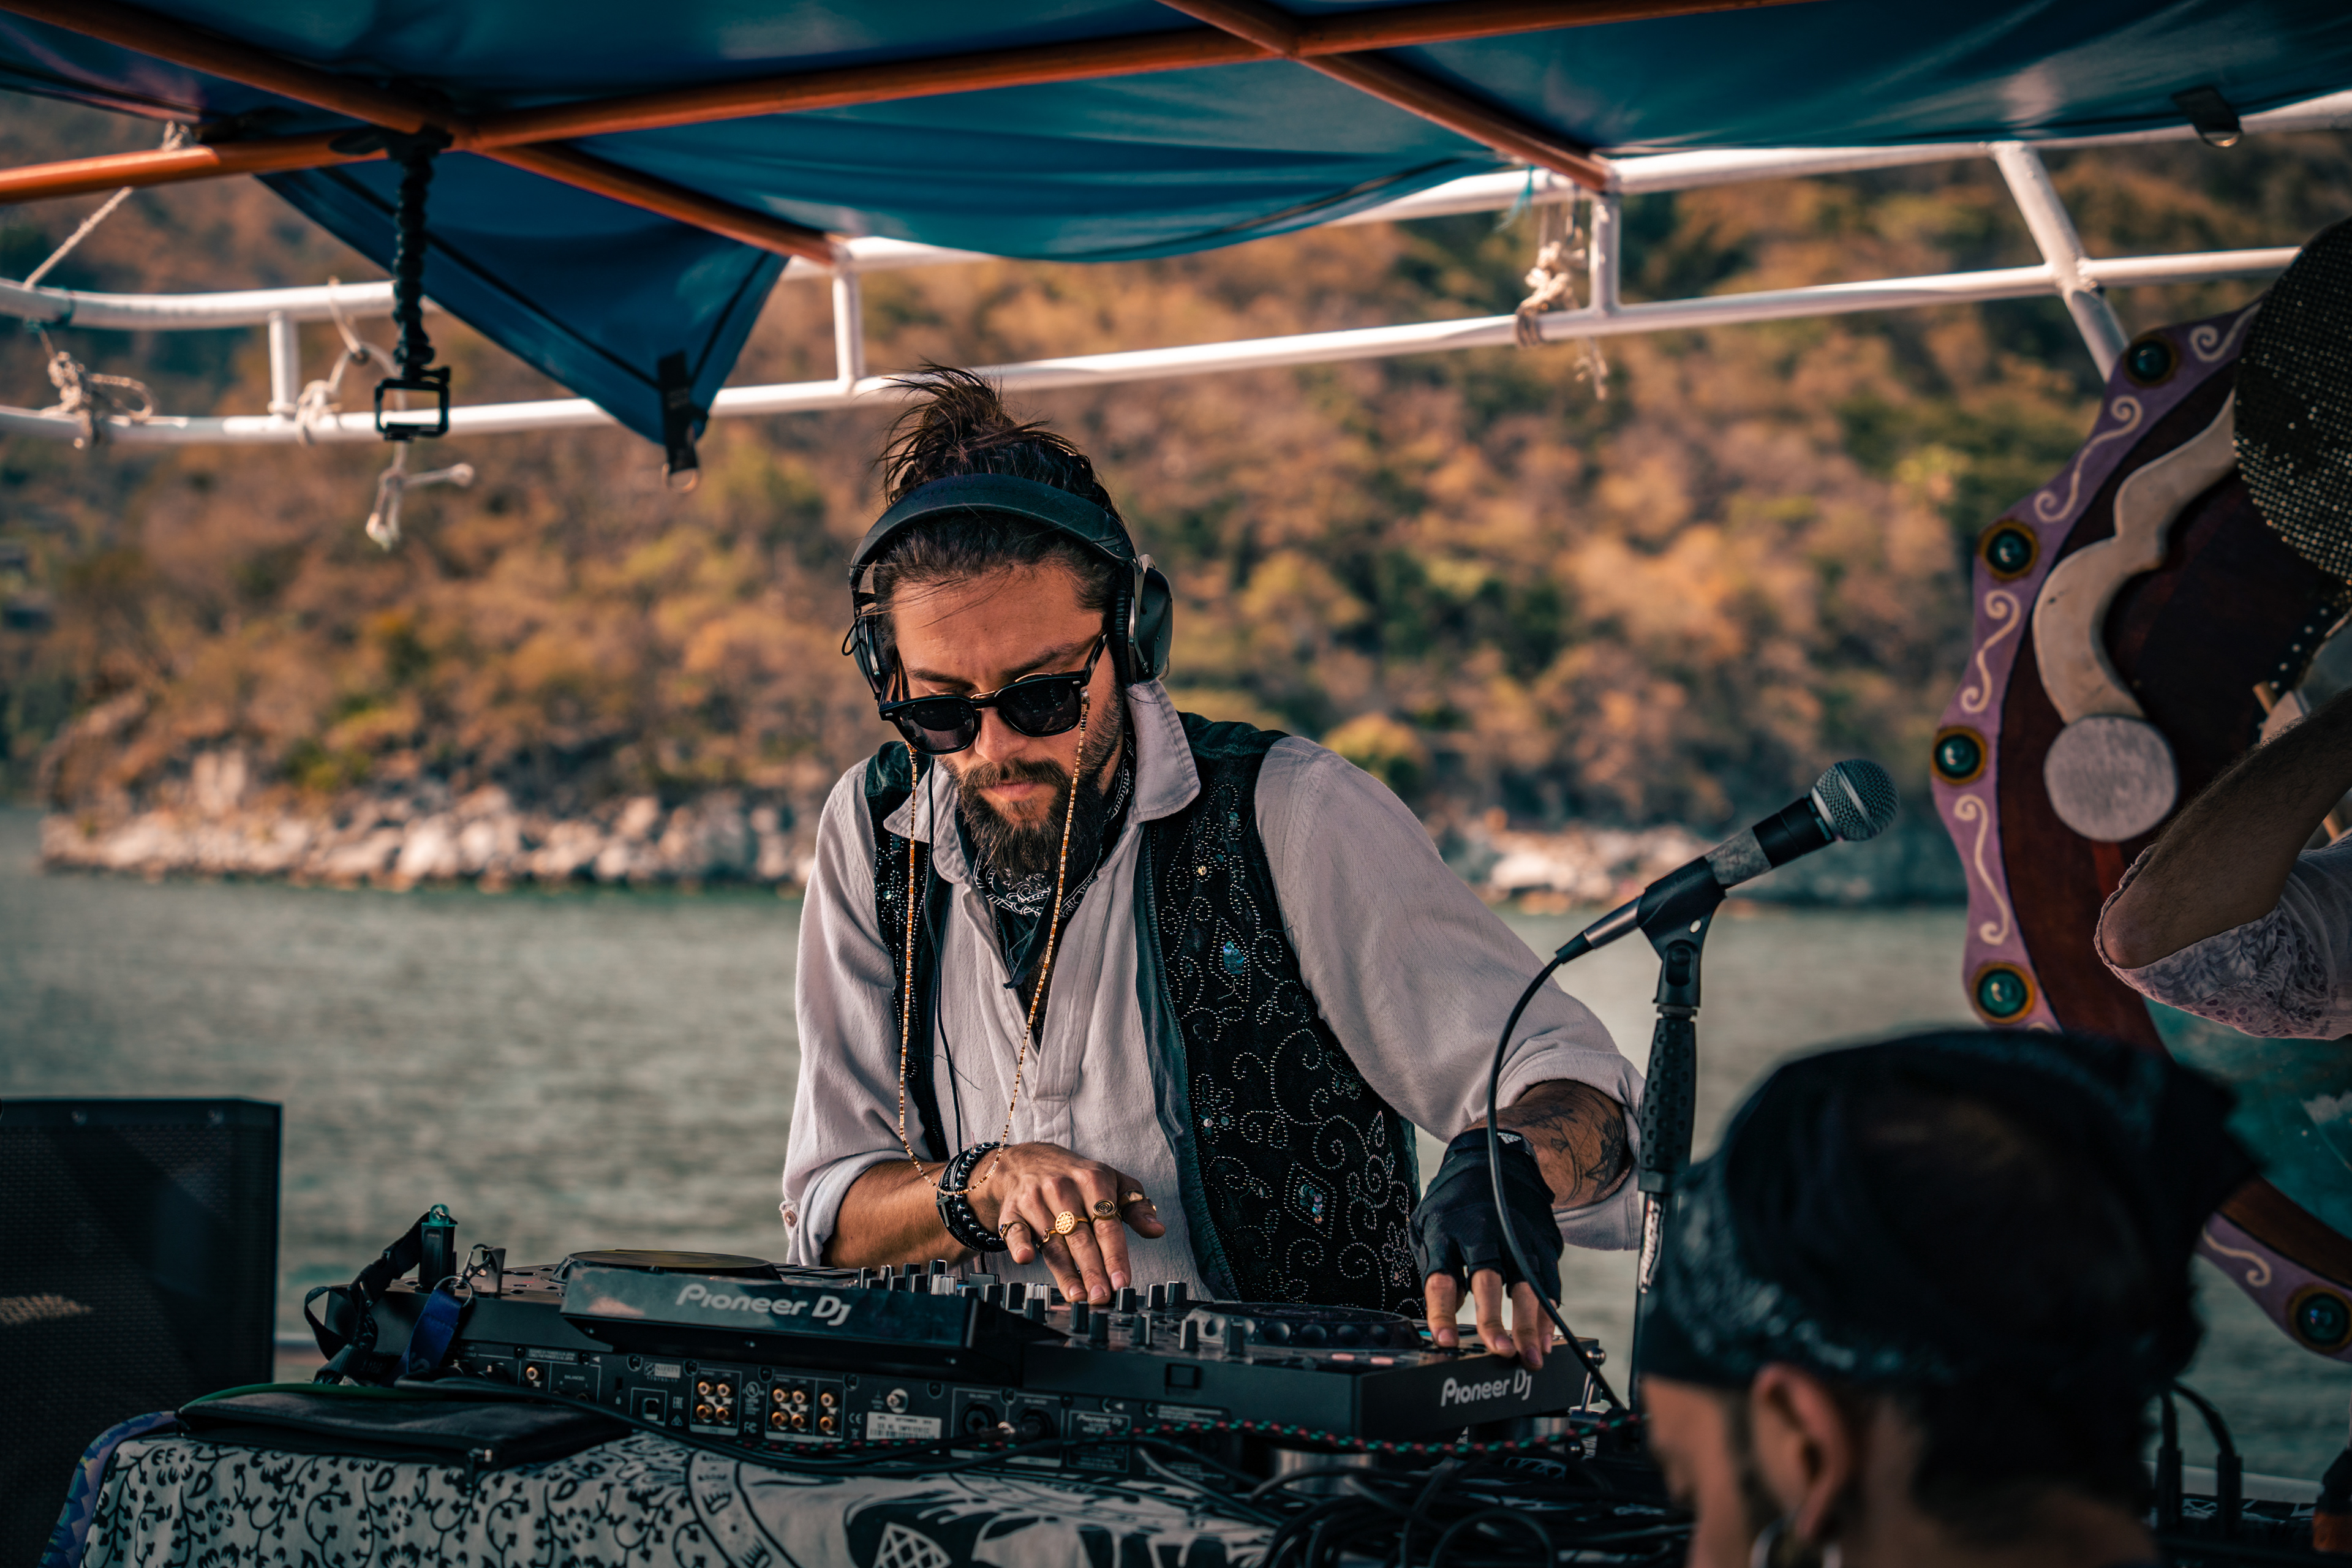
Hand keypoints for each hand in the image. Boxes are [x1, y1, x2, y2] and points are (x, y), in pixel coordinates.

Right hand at [970, 1142, 1164, 1304]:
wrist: (1027, 1161)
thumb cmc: (1077, 1177)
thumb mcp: (1113, 1182)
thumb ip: (1136, 1207)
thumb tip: (1157, 1230)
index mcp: (1093, 1180)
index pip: (1107, 1225)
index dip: (1115, 1256)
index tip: (1122, 1282)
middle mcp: (1062, 1188)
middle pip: (1080, 1237)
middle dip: (1092, 1270)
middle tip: (1101, 1297)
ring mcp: (1034, 1199)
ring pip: (1053, 1242)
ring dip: (1065, 1271)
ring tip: (1078, 1296)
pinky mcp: (1011, 1212)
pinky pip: (1014, 1230)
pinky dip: (1019, 1244)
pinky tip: (1026, 1258)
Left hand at [1413, 1129, 1563, 1367]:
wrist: (1497, 1159)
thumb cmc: (1455, 1201)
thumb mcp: (1427, 1223)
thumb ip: (1434, 1266)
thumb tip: (1449, 1309)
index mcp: (1446, 1231)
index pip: (1441, 1278)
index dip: (1443, 1312)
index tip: (1444, 1342)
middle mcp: (1482, 1233)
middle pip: (1488, 1281)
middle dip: (1494, 1319)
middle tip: (1499, 1352)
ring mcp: (1516, 1237)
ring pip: (1525, 1285)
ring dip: (1528, 1325)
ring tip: (1530, 1358)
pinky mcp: (1541, 1242)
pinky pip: (1547, 1283)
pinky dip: (1548, 1315)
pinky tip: (1546, 1340)